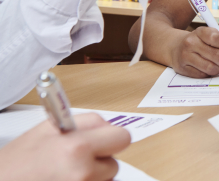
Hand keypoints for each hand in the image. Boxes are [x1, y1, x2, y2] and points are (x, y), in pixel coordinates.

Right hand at [0, 113, 130, 180]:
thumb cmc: (15, 164)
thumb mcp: (47, 131)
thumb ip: (83, 125)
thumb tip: (107, 125)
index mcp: (77, 147)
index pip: (121, 137)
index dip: (109, 137)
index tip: (98, 140)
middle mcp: (83, 171)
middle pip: (115, 162)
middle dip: (102, 159)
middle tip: (81, 158)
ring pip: (105, 180)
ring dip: (93, 176)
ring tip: (64, 173)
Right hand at [170, 26, 218, 77]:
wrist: (175, 47)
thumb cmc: (199, 42)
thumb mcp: (211, 36)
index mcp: (200, 32)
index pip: (216, 39)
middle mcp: (190, 42)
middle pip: (215, 55)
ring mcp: (185, 56)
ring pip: (210, 67)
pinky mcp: (182, 68)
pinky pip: (202, 75)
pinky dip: (209, 73)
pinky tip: (208, 68)